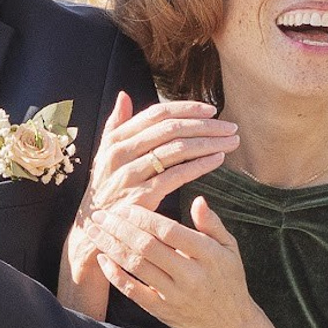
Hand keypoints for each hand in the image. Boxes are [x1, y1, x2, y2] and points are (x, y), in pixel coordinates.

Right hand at [61, 93, 238, 311]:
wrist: (95, 231)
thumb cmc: (106, 190)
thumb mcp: (104, 156)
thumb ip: (115, 125)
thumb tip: (124, 95)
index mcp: (115, 139)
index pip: (156, 114)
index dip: (186, 109)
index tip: (211, 110)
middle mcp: (120, 153)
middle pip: (170, 129)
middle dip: (205, 126)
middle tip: (231, 127)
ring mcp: (130, 175)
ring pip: (177, 150)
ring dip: (209, 144)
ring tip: (231, 143)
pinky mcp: (141, 197)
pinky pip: (177, 175)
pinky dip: (200, 165)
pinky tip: (218, 161)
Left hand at [94, 192, 257, 327]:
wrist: (231, 327)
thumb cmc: (229, 280)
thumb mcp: (230, 248)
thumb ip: (212, 224)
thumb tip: (197, 200)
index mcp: (208, 255)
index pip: (169, 232)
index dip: (144, 217)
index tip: (126, 207)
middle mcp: (190, 275)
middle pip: (147, 247)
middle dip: (119, 228)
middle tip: (101, 215)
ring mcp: (174, 295)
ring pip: (137, 266)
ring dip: (111, 247)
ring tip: (95, 232)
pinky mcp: (162, 311)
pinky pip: (133, 291)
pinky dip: (115, 275)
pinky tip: (103, 259)